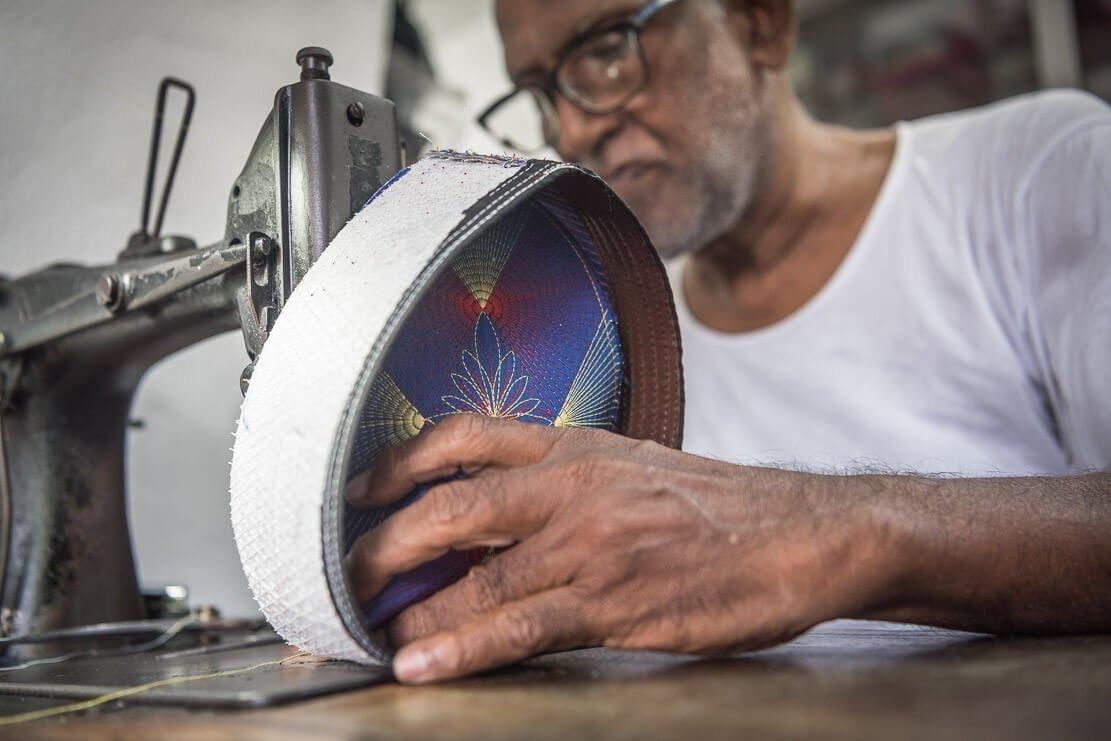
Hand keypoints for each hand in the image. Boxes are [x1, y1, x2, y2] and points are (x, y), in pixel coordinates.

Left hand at [345, 415, 891, 683]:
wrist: (803, 532)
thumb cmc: (720, 505)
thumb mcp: (633, 467)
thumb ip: (562, 485)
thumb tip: (494, 516)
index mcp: (576, 446)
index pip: (464, 436)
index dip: (398, 462)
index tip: (358, 488)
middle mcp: (573, 486)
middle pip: (450, 506)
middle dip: (383, 543)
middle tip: (338, 571)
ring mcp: (591, 544)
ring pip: (476, 577)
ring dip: (410, 609)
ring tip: (364, 630)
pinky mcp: (615, 602)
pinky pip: (520, 626)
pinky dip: (461, 648)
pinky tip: (421, 663)